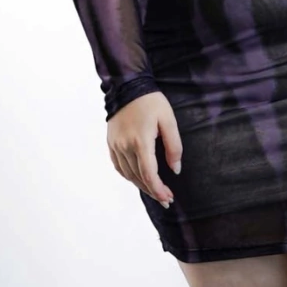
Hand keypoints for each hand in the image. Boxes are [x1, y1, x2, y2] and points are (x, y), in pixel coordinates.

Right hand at [107, 91, 182, 207]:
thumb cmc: (151, 102)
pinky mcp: (111, 142)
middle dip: (153, 191)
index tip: (168, 198)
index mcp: (141, 141)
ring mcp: (116, 145)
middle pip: (138, 177)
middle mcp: (125, 146)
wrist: (127, 86)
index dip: (158, 190)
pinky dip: (129, 176)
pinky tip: (138, 180)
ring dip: (141, 186)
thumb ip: (174, 146)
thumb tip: (175, 169)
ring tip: (155, 192)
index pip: (149, 174)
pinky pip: (119, 166)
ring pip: (128, 174)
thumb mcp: (169, 120)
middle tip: (166, 200)